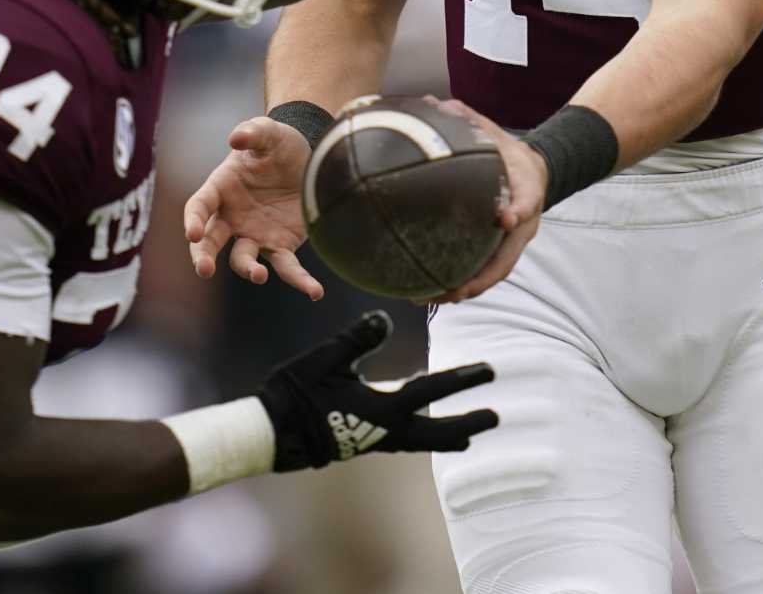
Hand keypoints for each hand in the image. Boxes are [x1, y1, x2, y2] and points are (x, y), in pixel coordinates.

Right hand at [185, 116, 322, 299]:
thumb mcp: (268, 132)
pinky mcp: (281, 245)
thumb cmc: (279, 143)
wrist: (307, 156)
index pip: (199, 207)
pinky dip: (300, 281)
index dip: (194, 220)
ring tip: (259, 275)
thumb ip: (252, 132)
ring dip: (249, 270)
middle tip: (204, 269)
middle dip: (203, 256)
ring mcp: (255, 234)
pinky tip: (315, 291)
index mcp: (221, 188)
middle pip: (210, 242)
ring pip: (244, 259)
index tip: (193, 233)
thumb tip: (235, 138)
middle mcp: (232, 217)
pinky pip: (287, 267)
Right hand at [257, 310, 496, 468]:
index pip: (430, 390)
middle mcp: (383, 431)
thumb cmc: (295, 392)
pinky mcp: (360, 443)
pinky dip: (420, 436)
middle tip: (494, 418)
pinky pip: (401, 441)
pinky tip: (417, 429)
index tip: (490, 371)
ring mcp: (372, 442)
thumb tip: (385, 318)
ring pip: (419, 441)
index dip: (462, 378)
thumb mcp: (326, 359)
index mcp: (381, 410)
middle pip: (435, 432)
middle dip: (465, 424)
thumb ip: (357, 339)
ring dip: (445, 436)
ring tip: (467, 437)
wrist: (268, 433)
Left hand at [426, 98, 545, 305]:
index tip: (504, 218)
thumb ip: (468, 120)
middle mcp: (523, 224)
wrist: (538, 171)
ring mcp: (514, 241)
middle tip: (449, 289)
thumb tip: (432, 102)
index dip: (517, 210)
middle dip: (478, 278)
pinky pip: (482, 272)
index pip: (527, 201)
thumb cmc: (511, 154)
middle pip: (506, 259)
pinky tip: (429, 289)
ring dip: (462, 290)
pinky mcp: (502, 250)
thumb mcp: (495, 133)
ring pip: (492, 274)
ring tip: (428, 297)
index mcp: (527, 191)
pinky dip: (458, 283)